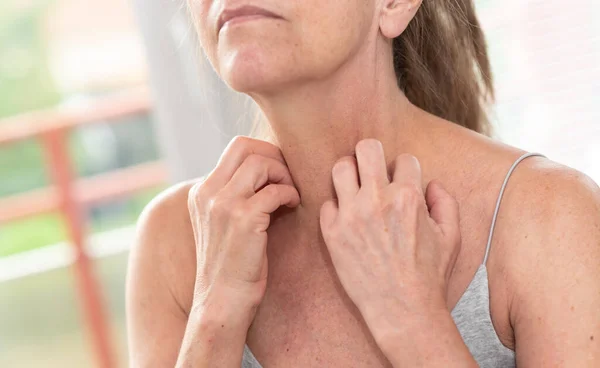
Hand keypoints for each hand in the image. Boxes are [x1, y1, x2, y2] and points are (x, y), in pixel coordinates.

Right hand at [187, 136, 299, 312]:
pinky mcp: (242, 220)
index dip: (265, 153)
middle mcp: (208, 193)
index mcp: (201, 192)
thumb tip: (266, 174)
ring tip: (289, 195)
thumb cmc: (230, 267)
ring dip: (283, 175)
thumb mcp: (223, 225)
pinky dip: (289, 195)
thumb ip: (235, 197)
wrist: (221, 304)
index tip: (279, 173)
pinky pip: (275, 191)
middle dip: (275, 156)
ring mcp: (223, 205)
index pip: (236, 148)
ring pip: (261, 163)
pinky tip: (291, 208)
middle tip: (288, 178)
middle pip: (246, 146)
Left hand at [319, 139, 460, 340]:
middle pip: (366, 148)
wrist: (402, 310)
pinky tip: (347, 219)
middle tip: (373, 170)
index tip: (402, 183)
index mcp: (408, 197)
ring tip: (355, 187)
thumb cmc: (429, 276)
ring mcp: (351, 215)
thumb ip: (446, 202)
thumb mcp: (452, 237)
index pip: (403, 159)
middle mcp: (377, 200)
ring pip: (340, 167)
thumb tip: (431, 183)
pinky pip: (326, 203)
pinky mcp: (332, 232)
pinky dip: (336, 207)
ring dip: (350, 174)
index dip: (405, 170)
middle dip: (372, 155)